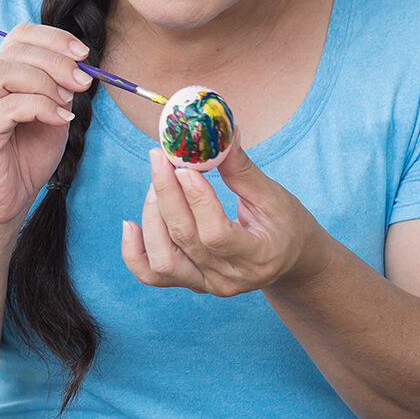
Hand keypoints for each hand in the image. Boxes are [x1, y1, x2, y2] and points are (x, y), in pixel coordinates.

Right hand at [0, 23, 90, 237]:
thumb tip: (79, 67)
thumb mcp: (52, 117)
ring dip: (46, 80)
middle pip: (14, 50)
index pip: (18, 37)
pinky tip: (59, 118)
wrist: (3, 207)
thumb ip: (60, 90)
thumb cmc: (25, 161)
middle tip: (83, 79)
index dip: (52, 38)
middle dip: (56, 60)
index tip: (83, 53)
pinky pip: (9, 106)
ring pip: (5, 71)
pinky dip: (40, 107)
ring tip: (68, 100)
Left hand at [121, 145, 325, 296]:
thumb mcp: (274, 196)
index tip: (184, 167)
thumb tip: (220, 133)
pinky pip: (151, 275)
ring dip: (152, 218)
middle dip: (167, 195)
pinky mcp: (190, 283)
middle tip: (160, 159)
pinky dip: (133, 252)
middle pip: (185, 240)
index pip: (217, 234)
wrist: (289, 260)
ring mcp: (207, 285)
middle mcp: (229, 279)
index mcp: (258, 257)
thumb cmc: (286, 225)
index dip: (196, 200)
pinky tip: (129, 225)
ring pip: (163, 260)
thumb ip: (242, 170)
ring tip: (155, 184)